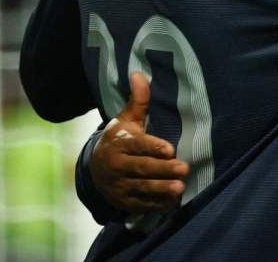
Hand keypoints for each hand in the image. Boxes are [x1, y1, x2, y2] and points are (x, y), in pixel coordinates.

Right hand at [89, 71, 190, 212]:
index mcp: (119, 144)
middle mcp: (117, 165)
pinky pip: (141, 203)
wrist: (94, 170)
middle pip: (141, 168)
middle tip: (184, 169)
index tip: (169, 149)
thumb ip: (137, 101)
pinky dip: (156, 204)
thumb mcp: (126, 120)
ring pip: (142, 188)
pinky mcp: (124, 201)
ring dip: (161, 189)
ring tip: (180, 188)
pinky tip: (172, 201)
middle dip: (162, 170)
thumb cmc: (119, 140)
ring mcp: (120, 185)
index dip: (152, 147)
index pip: (136, 146)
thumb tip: (139, 73)